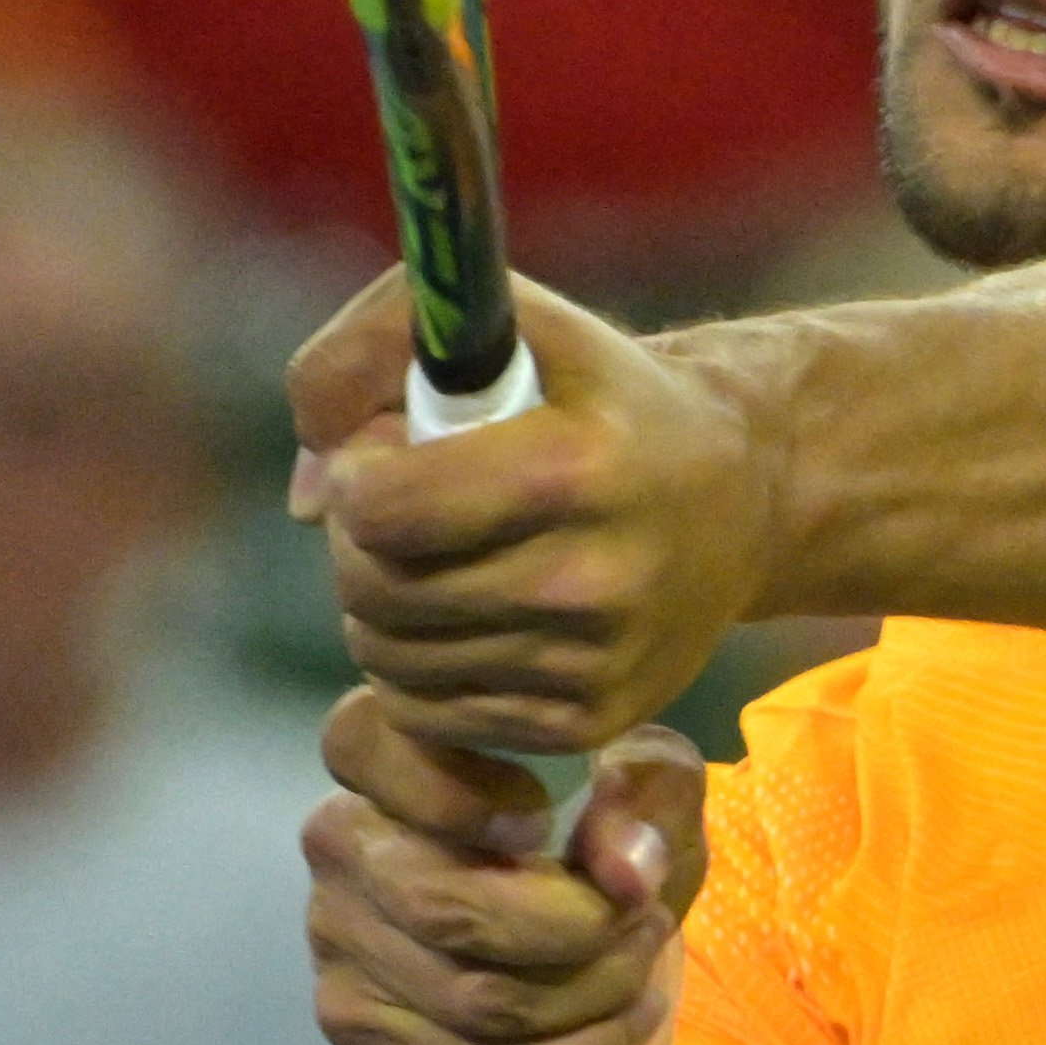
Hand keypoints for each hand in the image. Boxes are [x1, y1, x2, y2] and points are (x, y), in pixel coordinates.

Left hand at [287, 271, 787, 753]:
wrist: (739, 492)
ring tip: (434, 554)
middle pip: (376, 590)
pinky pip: (428, 713)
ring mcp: (592, 662)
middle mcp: (592, 577)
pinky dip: (416, 665)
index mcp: (575, 465)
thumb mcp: (503, 321)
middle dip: (356, 542)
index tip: (382, 454)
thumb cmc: (593, 393)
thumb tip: (306, 495)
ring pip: (389, 659)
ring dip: (380, 606)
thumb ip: (364, 354)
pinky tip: (462, 612)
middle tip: (397, 506)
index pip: (385, 509)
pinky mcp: (585, 723)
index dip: (356, 478)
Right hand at [305, 685, 704, 1044]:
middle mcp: (337, 842)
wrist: (555, 921)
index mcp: (382, 749)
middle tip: (649, 917)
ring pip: (477, 1002)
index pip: (372, 755)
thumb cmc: (594, 818)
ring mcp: (336, 945)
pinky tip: (633, 1014)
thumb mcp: (641, 782)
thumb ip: (643, 799)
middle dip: (578, 929)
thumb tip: (628, 872)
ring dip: (595, 993)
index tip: (544, 823)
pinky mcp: (364, 1033)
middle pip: (446, 910)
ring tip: (646, 959)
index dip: (463, 799)